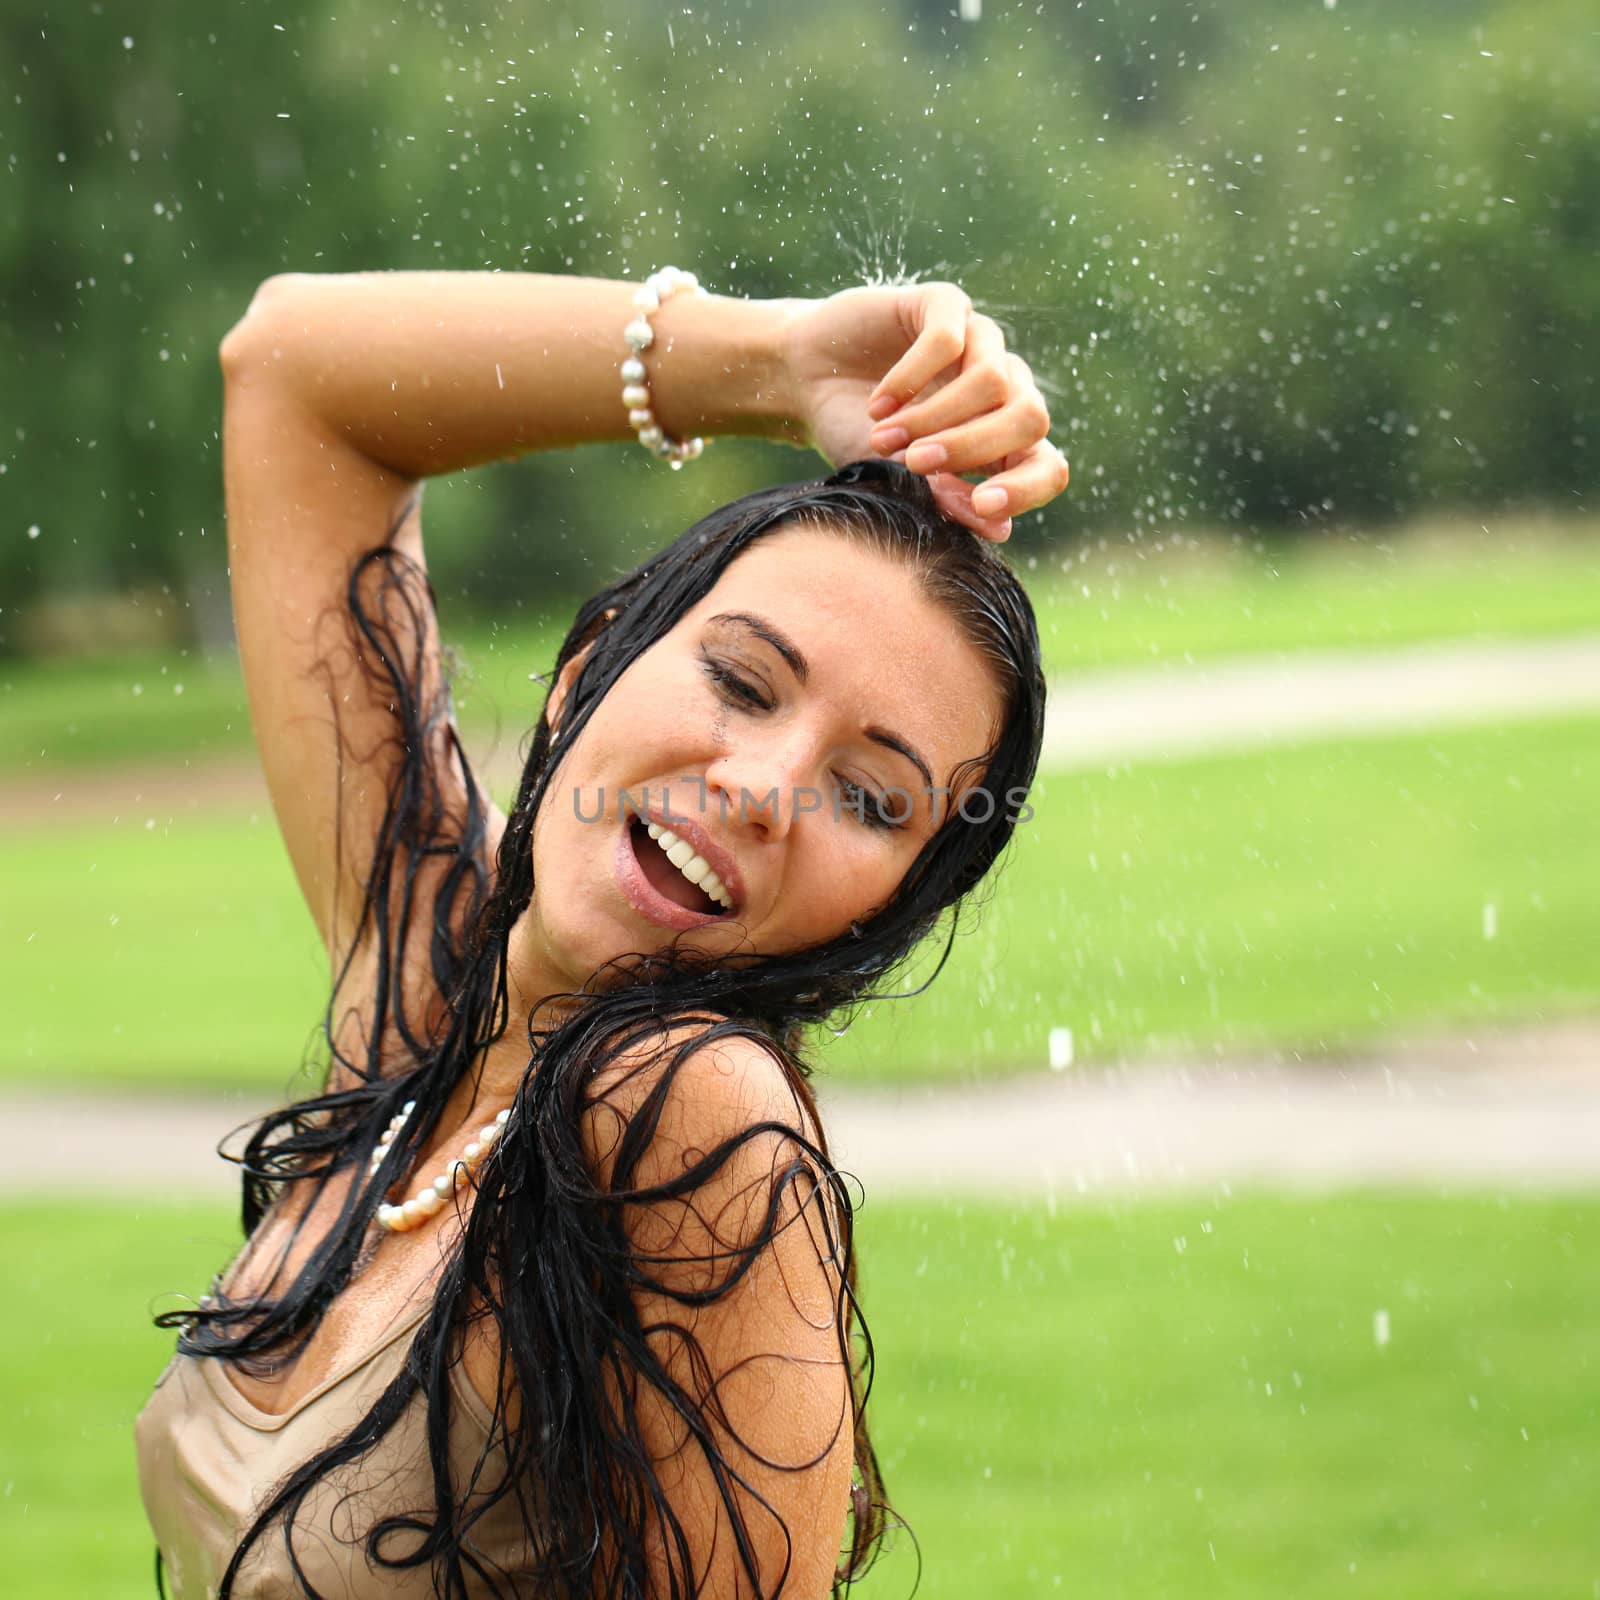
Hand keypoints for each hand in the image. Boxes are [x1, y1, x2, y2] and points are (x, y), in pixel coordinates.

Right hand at [776, 282, 1068, 540]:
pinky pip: (948, 341)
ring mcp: (980, 341)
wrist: (805, 382)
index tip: (984, 506)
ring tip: (881, 439)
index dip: (1028, 488)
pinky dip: (909, 380)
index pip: (1049, 465)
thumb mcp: (898, 480)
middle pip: (1032, 417)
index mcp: (1005, 439)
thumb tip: (1001, 528)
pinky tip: (877, 404)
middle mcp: (1004, 388)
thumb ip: (947, 500)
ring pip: (992, 381)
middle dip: (974, 447)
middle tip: (915, 464)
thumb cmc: (857, 436)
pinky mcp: (945, 305)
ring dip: (931, 418)